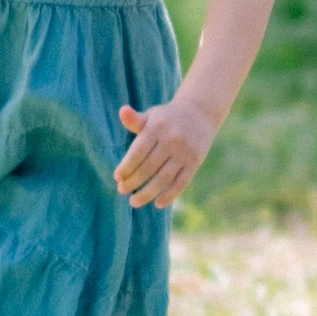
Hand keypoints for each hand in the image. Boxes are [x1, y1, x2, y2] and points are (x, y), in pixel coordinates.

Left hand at [116, 91, 217, 209]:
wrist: (199, 113)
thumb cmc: (167, 118)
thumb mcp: (151, 116)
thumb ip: (135, 120)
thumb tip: (122, 111)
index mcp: (157, 128)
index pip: (138, 152)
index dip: (126, 166)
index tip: (117, 177)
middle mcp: (172, 140)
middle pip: (149, 167)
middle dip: (133, 182)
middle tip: (121, 190)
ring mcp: (184, 152)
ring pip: (164, 178)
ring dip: (147, 193)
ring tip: (133, 202)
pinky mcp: (195, 162)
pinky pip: (181, 183)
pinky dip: (169, 195)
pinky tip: (157, 204)